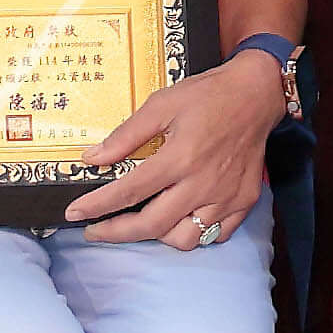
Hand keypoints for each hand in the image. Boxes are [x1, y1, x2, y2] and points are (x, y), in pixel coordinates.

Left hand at [67, 51, 272, 247]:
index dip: (97, 206)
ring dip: (158, 236)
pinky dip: (195, 233)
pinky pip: (216, 235)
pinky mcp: (243, 200)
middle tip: (96, 231)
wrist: (257, 93)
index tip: (75, 213)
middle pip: (152, 225)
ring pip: (185, 239)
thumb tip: (93, 158)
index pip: (129, 192)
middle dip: (117, 233)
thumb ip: (126, 135)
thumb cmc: (208, 95)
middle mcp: (203, 183)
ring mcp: (226, 196)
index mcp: (180, 157)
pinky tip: (181, 219)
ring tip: (144, 222)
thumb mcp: (161, 104)